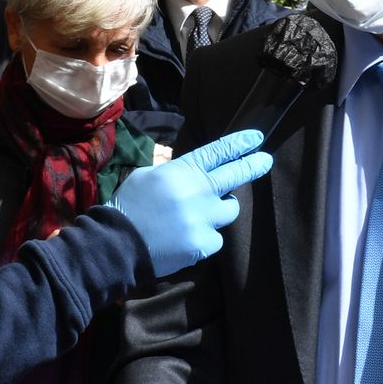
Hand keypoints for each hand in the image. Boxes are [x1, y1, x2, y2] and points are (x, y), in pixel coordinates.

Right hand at [107, 129, 272, 276]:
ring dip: (220, 211)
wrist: (117, 244)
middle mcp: (198, 191)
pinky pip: (217, 238)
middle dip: (254, 165)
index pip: (218, 152)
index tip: (256, 139)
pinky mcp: (204, 243)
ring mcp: (203, 218)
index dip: (240, 144)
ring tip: (199, 216)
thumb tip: (193, 173)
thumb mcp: (147, 177)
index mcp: (182, 171)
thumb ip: (174, 172)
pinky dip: (206, 238)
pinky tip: (186, 239)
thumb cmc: (129, 207)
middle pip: (236, 175)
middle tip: (265, 160)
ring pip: (230, 211)